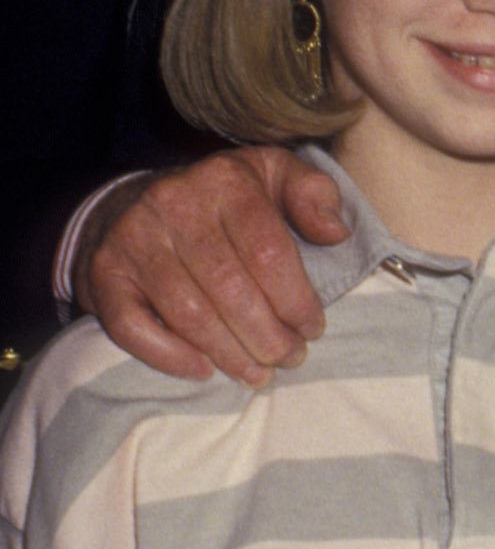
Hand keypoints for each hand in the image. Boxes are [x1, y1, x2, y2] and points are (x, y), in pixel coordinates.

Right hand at [80, 148, 344, 383]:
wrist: (134, 202)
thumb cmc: (221, 200)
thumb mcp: (273, 176)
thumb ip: (314, 194)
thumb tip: (336, 232)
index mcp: (224, 180)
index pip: (268, 251)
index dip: (296, 300)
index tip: (313, 328)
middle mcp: (173, 204)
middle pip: (231, 289)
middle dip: (269, 336)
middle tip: (289, 357)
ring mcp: (133, 240)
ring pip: (190, 314)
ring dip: (231, 354)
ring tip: (259, 372)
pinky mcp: (105, 273)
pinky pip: (133, 327)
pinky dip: (170, 356)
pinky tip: (204, 370)